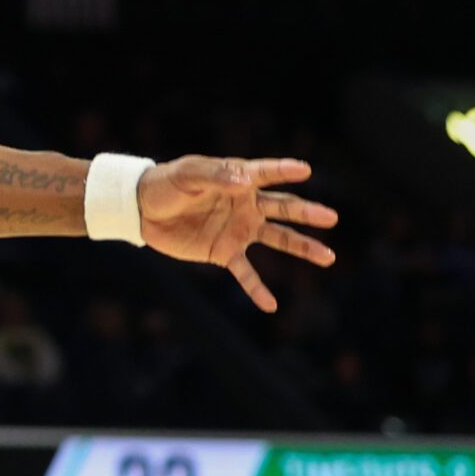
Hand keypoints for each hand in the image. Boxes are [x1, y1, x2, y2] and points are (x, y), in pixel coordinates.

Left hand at [137, 156, 338, 312]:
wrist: (143, 211)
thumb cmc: (167, 184)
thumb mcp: (188, 175)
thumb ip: (216, 176)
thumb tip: (244, 182)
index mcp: (238, 181)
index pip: (266, 174)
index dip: (284, 170)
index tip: (305, 169)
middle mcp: (246, 205)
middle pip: (283, 209)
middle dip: (307, 213)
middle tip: (331, 218)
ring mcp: (239, 230)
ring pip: (277, 239)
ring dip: (302, 247)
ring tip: (328, 257)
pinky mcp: (224, 252)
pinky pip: (245, 273)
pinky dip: (257, 289)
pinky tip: (270, 305)